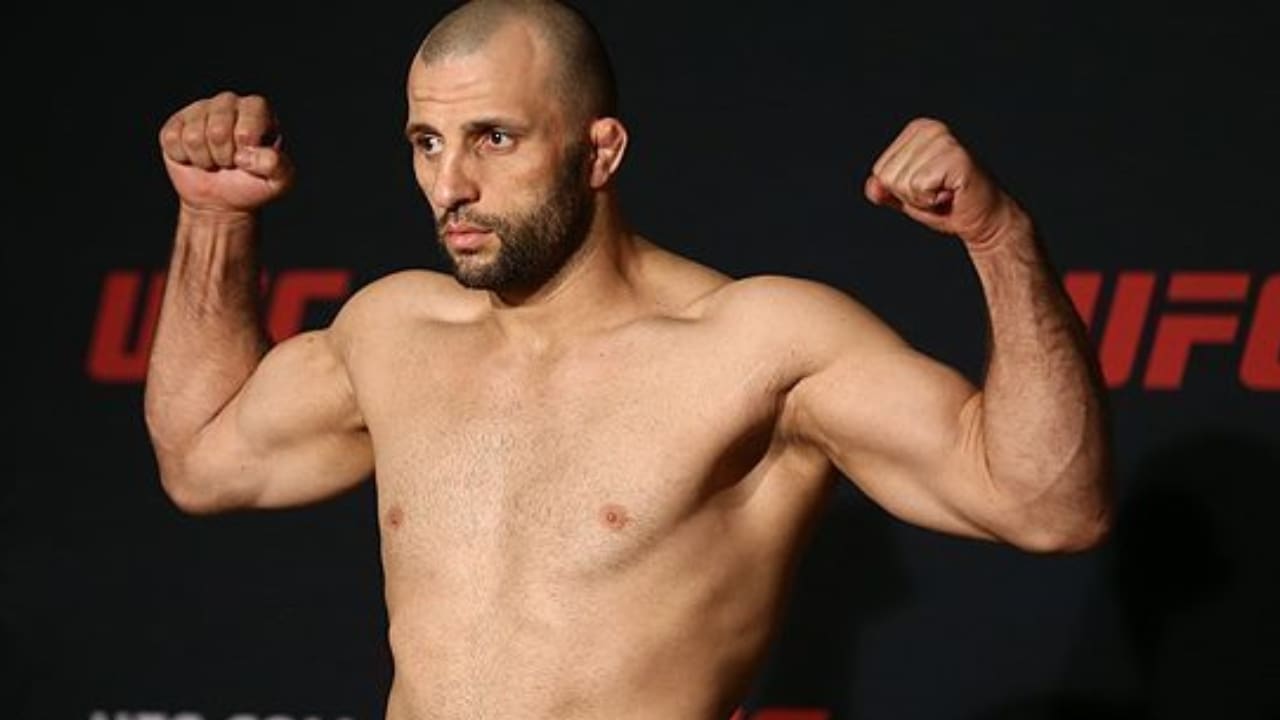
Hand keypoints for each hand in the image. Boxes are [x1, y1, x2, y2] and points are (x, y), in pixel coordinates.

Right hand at [159, 91, 293, 216]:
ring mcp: (200, 110)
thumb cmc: (254, 184)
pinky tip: (195, 158)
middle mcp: (228, 102)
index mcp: (257, 109)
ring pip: (194, 137)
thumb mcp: (279, 181)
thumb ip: (278, 166)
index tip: (249, 157)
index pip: (249, 119)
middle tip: (230, 162)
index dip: (247, 145)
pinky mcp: (176, 123)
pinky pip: (173, 140)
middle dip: (224, 157)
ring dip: (205, 159)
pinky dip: (184, 158)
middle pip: (218, 131)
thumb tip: (249, 154)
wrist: (223, 200)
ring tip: (215, 161)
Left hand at [864, 118, 1023, 248]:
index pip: (880, 170)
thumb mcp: (906, 197)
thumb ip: (885, 190)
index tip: (927, 188)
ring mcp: (944, 140)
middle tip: (938, 193)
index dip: (901, 191)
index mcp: (917, 131)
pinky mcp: (955, 156)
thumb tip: (873, 187)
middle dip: (910, 195)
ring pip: (903, 182)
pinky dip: (932, 200)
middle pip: (888, 176)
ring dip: (923, 199)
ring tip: (945, 192)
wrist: (982, 220)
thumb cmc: (947, 206)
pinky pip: (919, 187)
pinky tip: (952, 193)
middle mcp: (930, 128)